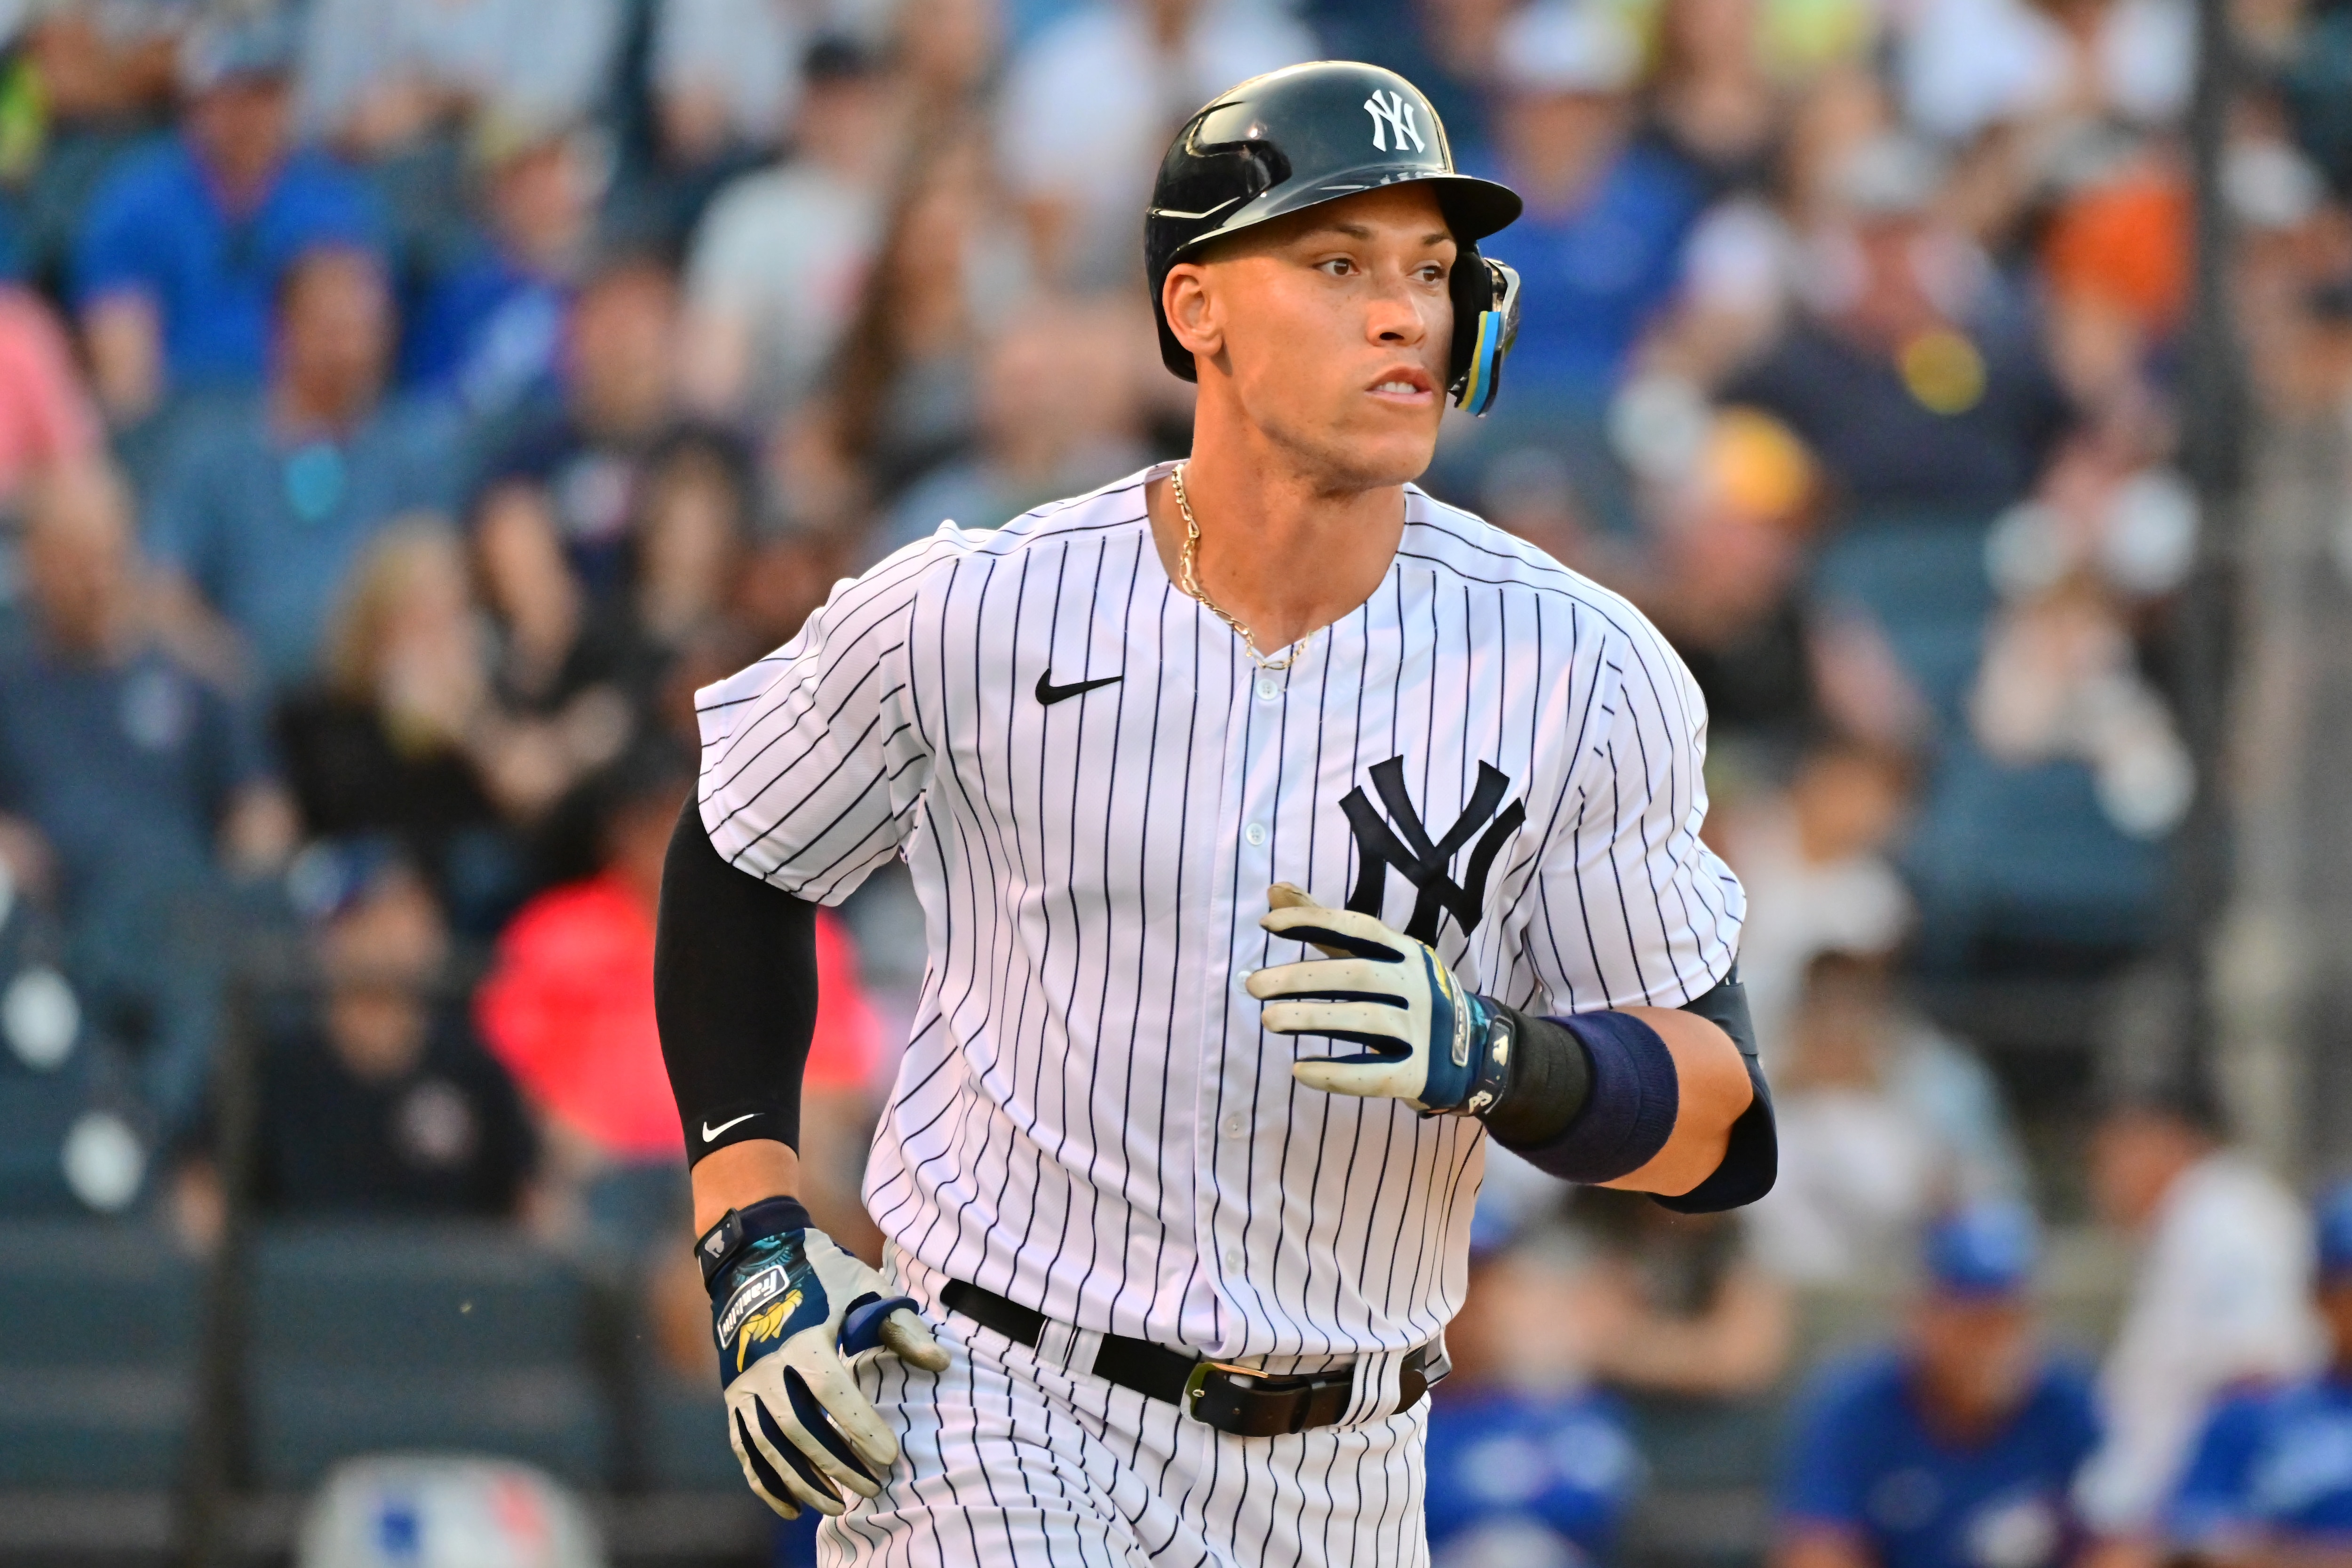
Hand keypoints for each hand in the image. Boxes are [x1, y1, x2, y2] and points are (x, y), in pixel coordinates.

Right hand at [706, 1214, 949, 1517]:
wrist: (756, 1258)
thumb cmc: (822, 1273)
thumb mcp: (864, 1287)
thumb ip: (901, 1326)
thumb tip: (941, 1363)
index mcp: (802, 1336)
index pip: (832, 1391)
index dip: (861, 1426)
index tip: (891, 1456)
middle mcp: (766, 1364)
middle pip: (799, 1427)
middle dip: (836, 1463)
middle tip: (872, 1488)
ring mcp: (743, 1382)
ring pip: (769, 1444)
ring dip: (801, 1480)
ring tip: (837, 1506)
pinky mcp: (731, 1395)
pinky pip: (743, 1447)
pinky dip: (764, 1482)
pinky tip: (790, 1508)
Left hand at [1244, 884, 1509, 1113]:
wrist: (1478, 1052)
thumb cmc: (1409, 996)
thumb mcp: (1375, 957)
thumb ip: (1325, 927)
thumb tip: (1274, 890)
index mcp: (1407, 951)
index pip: (1358, 928)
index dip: (1314, 921)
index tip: (1267, 923)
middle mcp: (1418, 985)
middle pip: (1357, 975)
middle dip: (1301, 978)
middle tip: (1253, 985)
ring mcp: (1424, 1030)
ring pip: (1367, 1020)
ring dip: (1313, 1018)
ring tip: (1268, 1020)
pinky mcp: (1421, 1074)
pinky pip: (1377, 1075)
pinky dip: (1337, 1074)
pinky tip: (1300, 1071)